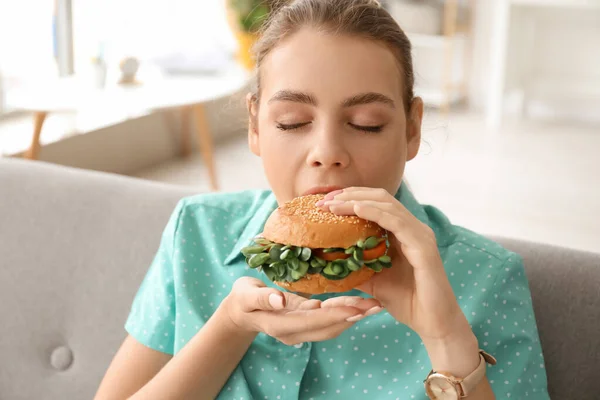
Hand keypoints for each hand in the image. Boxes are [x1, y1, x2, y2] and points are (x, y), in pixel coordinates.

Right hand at [222, 276, 382, 345]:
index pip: (312, 321)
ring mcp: (301, 331)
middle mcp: (294, 332)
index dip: (334, 315)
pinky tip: (360, 304)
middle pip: (328, 327)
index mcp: (280, 325)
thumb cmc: (242, 299)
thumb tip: (279, 300)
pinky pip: (329, 320)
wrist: (241, 312)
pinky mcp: (306, 323)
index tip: (355, 307)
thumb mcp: (246, 294)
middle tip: (375, 305)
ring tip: (375, 305)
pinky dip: (345, 312)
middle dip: (352, 317)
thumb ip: (262, 298)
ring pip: (332, 326)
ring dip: (354, 316)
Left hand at [317, 187, 466, 341]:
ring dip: (356, 201)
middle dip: (350, 194)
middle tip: (324, 200)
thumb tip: (328, 261)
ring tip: (332, 204)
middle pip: (380, 198)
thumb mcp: (373, 280)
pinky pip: (396, 222)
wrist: (432, 323)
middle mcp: (413, 228)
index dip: (351, 197)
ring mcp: (420, 235)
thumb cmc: (407, 302)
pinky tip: (355, 210)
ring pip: (386, 205)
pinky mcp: (423, 246)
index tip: (325, 202)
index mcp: (403, 232)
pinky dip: (374, 212)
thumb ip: (356, 267)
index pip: (376, 203)